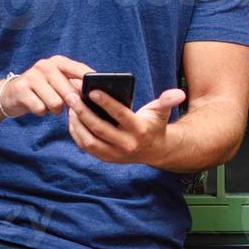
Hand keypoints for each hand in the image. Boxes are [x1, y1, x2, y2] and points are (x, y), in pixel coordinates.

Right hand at [0, 55, 92, 118]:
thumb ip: (76, 85)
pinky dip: (42, 112)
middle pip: (69, 91)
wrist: (12, 94)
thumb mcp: (59, 82)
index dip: (90, 82)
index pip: (80, 70)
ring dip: (55, 109)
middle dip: (70, 103)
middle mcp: (45, 65)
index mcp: (58, 62)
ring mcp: (32, 76)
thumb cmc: (43, 89)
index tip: (98, 92)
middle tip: (65, 105)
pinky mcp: (21, 89)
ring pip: (56, 103)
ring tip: (49, 104)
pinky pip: (41, 109)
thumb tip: (96, 94)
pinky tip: (38, 106)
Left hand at [65, 83, 186, 166]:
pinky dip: (77, 133)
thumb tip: (179, 93)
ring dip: (76, 123)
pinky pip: (86, 147)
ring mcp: (115, 154)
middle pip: (100, 128)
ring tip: (70, 107)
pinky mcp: (106, 158)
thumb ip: (167, 101)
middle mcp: (126, 145)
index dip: (106, 102)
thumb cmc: (154, 125)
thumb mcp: (161, 112)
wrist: (155, 151)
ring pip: (89, 140)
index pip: (120, 115)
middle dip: (83, 111)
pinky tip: (72, 119)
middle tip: (71, 96)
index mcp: (139, 131)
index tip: (92, 90)